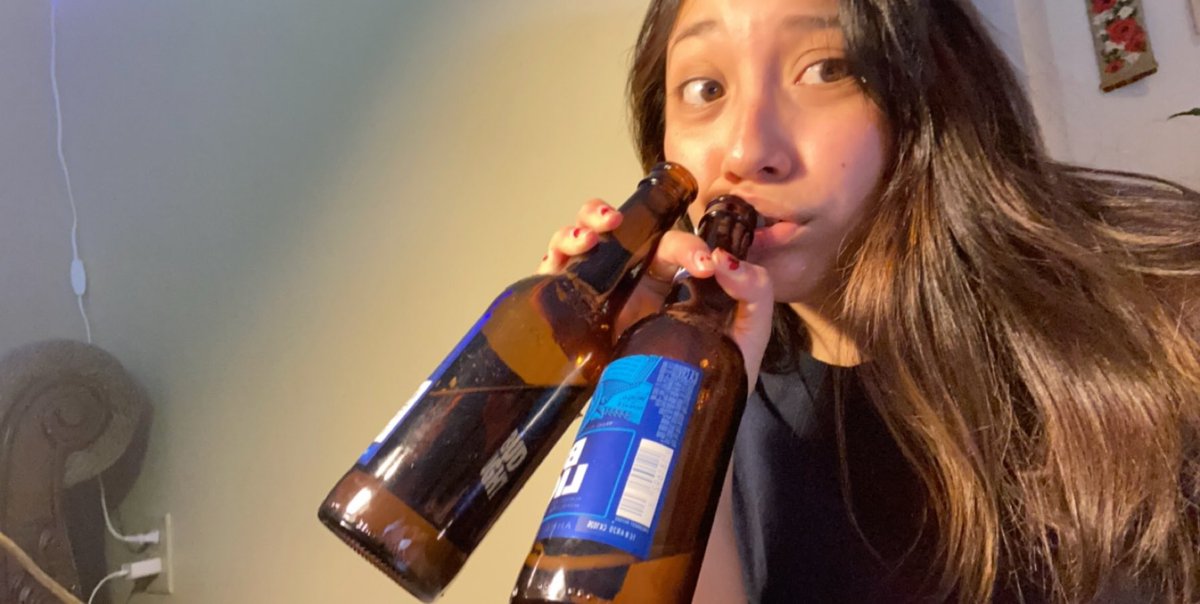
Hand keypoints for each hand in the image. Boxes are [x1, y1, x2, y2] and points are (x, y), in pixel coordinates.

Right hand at [536, 199, 773, 383]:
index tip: (705, 265)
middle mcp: (629, 283)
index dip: (686, 243)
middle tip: (627, 228)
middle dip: (623, 217)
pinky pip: (556, 273)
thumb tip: (728, 263)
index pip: (670, 245)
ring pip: (582, 242)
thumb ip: (754, 294)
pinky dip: (560, 251)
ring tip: (596, 233)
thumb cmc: (712, 381)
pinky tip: (573, 253)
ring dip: (584, 224)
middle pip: (617, 233)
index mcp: (669, 281)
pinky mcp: (573, 316)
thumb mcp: (747, 335)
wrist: (676, 431)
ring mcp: (599, 297)